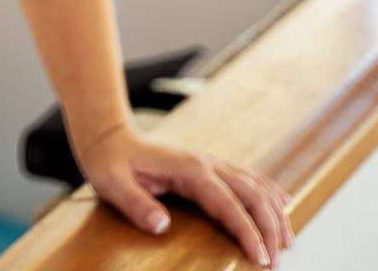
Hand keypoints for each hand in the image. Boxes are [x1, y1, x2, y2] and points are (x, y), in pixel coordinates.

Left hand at [76, 123, 293, 267]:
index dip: (247, 232)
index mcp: (189, 169)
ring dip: (276, 214)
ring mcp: (210, 163)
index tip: (259, 259)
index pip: (228, 204)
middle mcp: (206, 163)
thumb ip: (136, 205)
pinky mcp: (209, 167)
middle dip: (270, 229)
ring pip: (256, 186)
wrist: (108, 138)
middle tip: (276, 264)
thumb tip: (161, 226)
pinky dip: (269, 194)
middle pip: (253, 195)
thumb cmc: (109, 163)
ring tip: (288, 246)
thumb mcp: (112, 185)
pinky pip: (248, 179)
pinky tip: (284, 207)